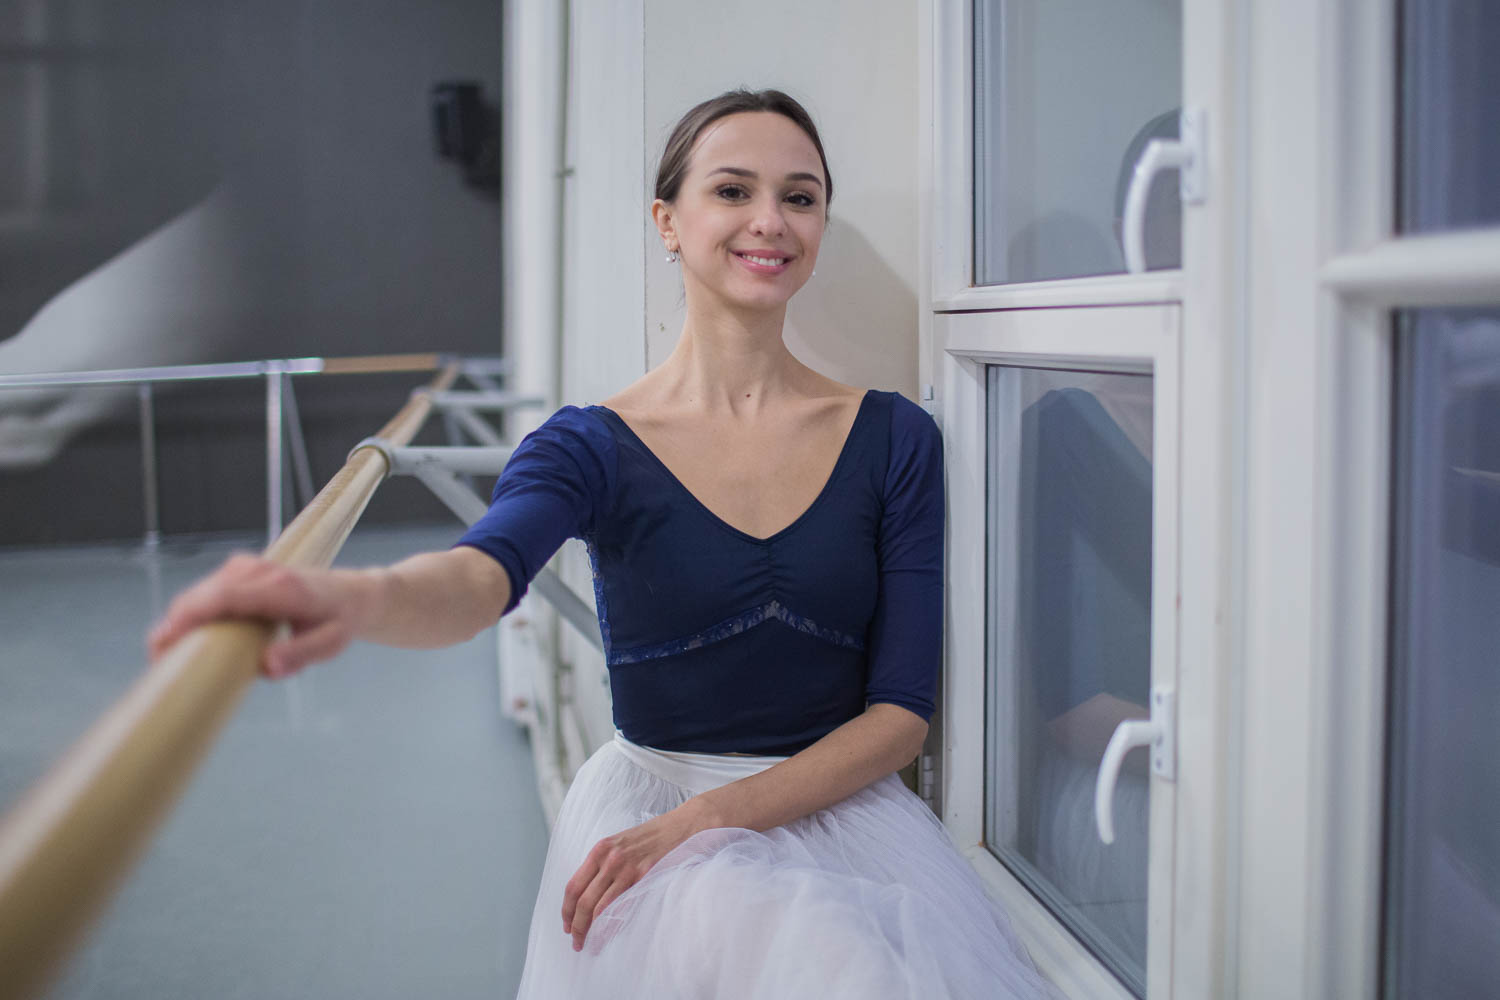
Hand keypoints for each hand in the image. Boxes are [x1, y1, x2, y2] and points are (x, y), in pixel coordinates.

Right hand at [146, 553, 370, 677]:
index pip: (224, 597)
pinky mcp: (240, 570)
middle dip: (174, 625)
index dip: (189, 617)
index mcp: (280, 588)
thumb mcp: (331, 644)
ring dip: (182, 621)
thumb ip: (300, 655)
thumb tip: (267, 666)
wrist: (352, 594)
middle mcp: (259, 571)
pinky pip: (207, 592)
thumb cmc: (339, 621)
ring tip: (168, 654)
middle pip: (202, 595)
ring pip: (200, 593)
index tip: (163, 641)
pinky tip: (189, 638)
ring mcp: (247, 566)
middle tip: (158, 661)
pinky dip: (194, 613)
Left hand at [561, 801, 713, 952]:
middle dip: (576, 925)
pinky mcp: (645, 876)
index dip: (566, 910)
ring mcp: (627, 868)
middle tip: (576, 942)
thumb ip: (604, 865)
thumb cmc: (652, 838)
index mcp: (599, 849)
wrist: (682, 826)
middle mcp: (609, 858)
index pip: (573, 886)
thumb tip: (589, 895)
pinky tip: (610, 935)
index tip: (567, 925)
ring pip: (599, 907)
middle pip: (582, 900)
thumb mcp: (621, 844)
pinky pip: (622, 906)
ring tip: (589, 944)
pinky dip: (612, 924)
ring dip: (590, 929)